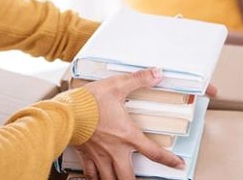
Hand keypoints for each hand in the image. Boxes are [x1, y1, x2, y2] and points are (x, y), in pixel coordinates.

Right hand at [75, 69, 216, 179]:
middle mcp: (114, 150)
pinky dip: (94, 178)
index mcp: (127, 135)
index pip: (154, 152)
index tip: (177, 165)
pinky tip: (96, 178)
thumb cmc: (88, 102)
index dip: (169, 161)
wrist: (65, 113)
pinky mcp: (85, 155)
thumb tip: (156, 73)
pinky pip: (90, 174)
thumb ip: (138, 79)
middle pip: (128, 178)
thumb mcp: (116, 85)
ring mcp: (99, 156)